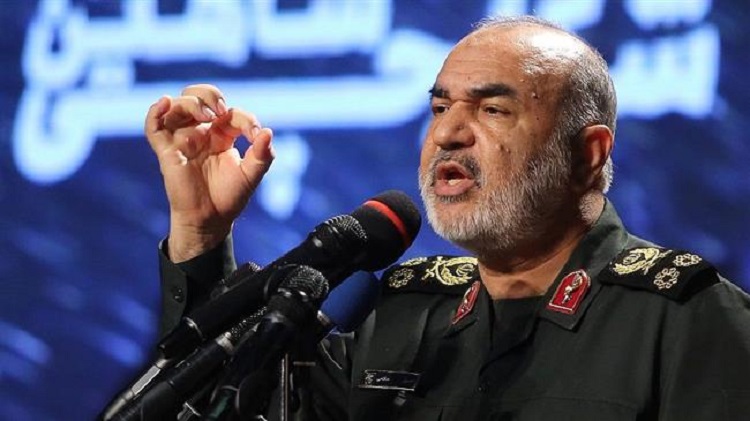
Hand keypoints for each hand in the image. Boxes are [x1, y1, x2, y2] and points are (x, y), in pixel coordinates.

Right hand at [145, 84, 273, 261]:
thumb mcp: (251, 175)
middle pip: (198, 96)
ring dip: (191, 103)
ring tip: (206, 115)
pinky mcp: (166, 151)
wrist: (210, 220)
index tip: (254, 134)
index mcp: (222, 135)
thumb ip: (262, 155)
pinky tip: (166, 102)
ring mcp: (182, 139)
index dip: (245, 118)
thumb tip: (267, 132)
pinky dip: (155, 111)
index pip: (231, 113)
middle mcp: (201, 132)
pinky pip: (153, 126)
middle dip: (210, 95)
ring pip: (178, 105)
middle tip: (221, 111)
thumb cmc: (229, 197)